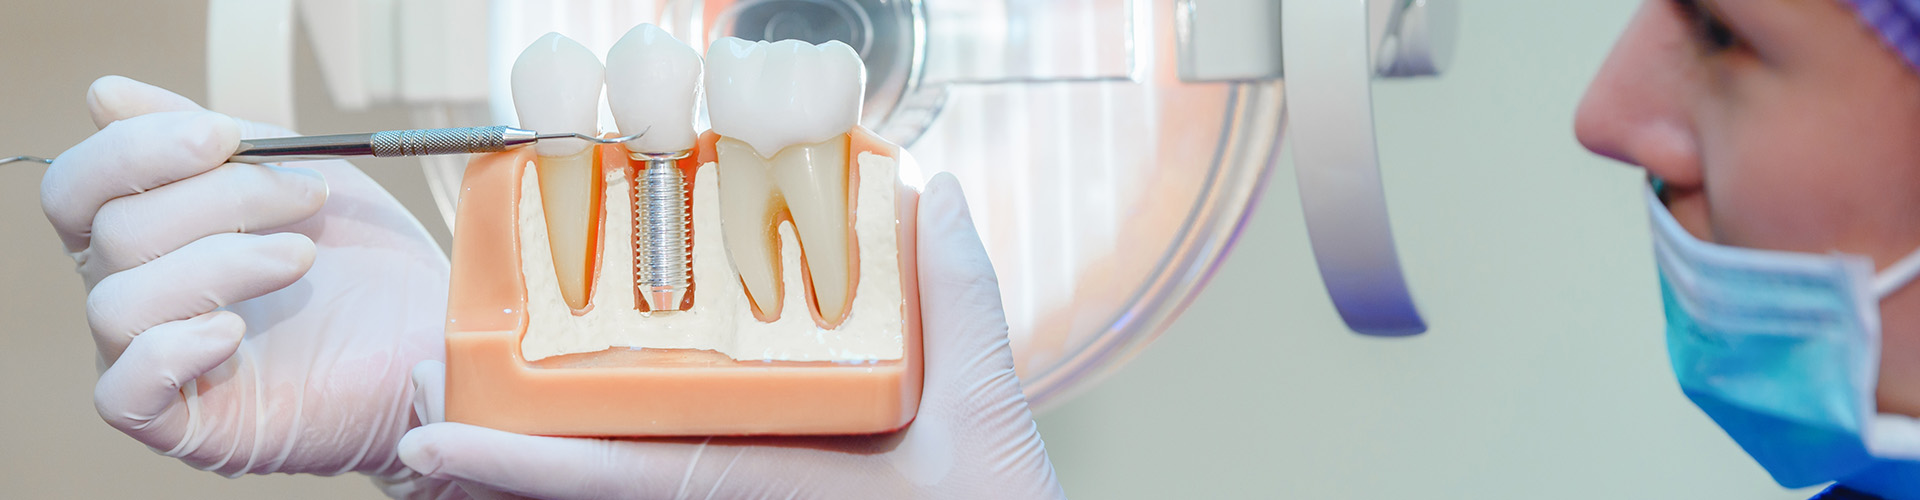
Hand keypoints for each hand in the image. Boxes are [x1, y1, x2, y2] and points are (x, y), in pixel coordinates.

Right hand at [43, 77, 448, 482]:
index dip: (136, 150)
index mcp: (147, 235)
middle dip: (219, 197)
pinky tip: (236, 331)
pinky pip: (124, 391)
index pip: (81, 187)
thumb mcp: (297, 176)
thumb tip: (105, 97)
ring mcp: (154, 363)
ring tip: (302, 258)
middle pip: (111, 233)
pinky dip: (173, 350)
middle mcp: (136, 296)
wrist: (434, 341)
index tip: (223, 134)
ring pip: (118, 304)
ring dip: (219, 264)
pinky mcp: (182, 424)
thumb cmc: (367, 266)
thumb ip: (210, 138)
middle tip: (308, 193)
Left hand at [394, 173, 1063, 498]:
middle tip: (412, 422)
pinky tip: (576, 448)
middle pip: (594, 499)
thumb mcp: (991, 424)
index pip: (625, 479)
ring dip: (535, 479)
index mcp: (774, 489)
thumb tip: (933, 198)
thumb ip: (961, 307)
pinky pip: (667, 494)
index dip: (520, 465)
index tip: (432, 440)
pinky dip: (604, 476)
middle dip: (496, 473)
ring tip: (458, 441)